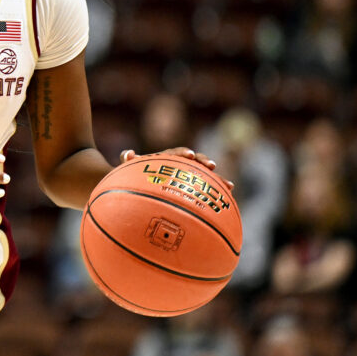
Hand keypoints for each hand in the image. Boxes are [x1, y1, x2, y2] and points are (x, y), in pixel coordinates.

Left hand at [120, 147, 234, 189]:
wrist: (136, 180)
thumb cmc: (132, 173)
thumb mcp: (128, 167)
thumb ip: (127, 159)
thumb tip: (127, 153)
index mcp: (164, 158)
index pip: (175, 153)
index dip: (183, 153)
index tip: (190, 155)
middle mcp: (177, 164)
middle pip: (194, 161)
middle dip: (204, 162)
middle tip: (213, 166)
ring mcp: (184, 175)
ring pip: (203, 175)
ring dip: (216, 179)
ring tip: (229, 186)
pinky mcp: (188, 187)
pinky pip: (203, 189)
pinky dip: (214, 193)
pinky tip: (227, 202)